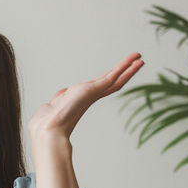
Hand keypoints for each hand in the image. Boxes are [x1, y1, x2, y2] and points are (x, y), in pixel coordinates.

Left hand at [28, 52, 144, 148]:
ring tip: (139, 58)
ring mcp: (93, 94)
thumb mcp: (53, 104)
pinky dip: (122, 69)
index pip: (102, 84)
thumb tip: (60, 94)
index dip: (113, 75)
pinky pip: (110, 78)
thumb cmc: (47, 121)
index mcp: (82, 98)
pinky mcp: (92, 91)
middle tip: (138, 60)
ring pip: (115, 79)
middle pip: (113, 81)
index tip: (121, 68)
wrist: (48, 128)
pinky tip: (131, 62)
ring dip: (128, 68)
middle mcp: (90, 96)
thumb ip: (59, 97)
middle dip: (125, 70)